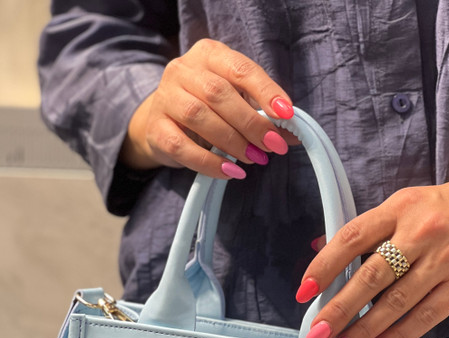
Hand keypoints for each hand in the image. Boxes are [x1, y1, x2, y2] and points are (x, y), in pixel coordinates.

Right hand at [120, 38, 294, 178]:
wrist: (162, 122)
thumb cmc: (207, 108)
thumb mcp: (237, 102)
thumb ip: (263, 114)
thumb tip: (292, 136)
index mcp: (209, 54)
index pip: (241, 68)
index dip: (266, 91)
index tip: (287, 114)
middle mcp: (183, 70)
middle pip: (219, 93)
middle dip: (251, 123)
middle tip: (272, 146)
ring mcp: (165, 97)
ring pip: (199, 116)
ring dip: (232, 142)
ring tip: (254, 159)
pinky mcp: (156, 129)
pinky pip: (183, 147)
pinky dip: (210, 162)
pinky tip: (230, 172)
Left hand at [296, 175, 448, 337]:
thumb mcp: (411, 203)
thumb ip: (371, 228)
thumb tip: (321, 249)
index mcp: (402, 207)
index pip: (353, 237)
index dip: (325, 266)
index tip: (304, 292)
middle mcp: (421, 232)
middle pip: (371, 276)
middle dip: (339, 309)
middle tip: (316, 334)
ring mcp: (445, 261)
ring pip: (396, 303)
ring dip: (363, 330)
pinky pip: (424, 316)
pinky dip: (397, 336)